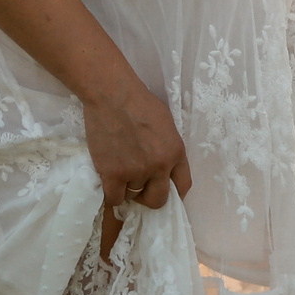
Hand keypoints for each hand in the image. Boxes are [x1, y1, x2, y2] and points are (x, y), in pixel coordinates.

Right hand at [84, 77, 190, 256]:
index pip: (184, 186)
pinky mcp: (113, 174)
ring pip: (133, 196)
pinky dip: (112, 194)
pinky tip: (110, 183)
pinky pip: (115, 198)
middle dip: (149, 198)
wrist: (113, 95)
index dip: (174, 194)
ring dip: (127, 188)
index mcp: (176, 153)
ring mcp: (136, 172)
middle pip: (158, 200)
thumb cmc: (140, 102)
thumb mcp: (167, 125)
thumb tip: (164, 166)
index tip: (164, 192)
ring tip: (120, 171)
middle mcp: (160, 166)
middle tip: (139, 189)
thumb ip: (168, 148)